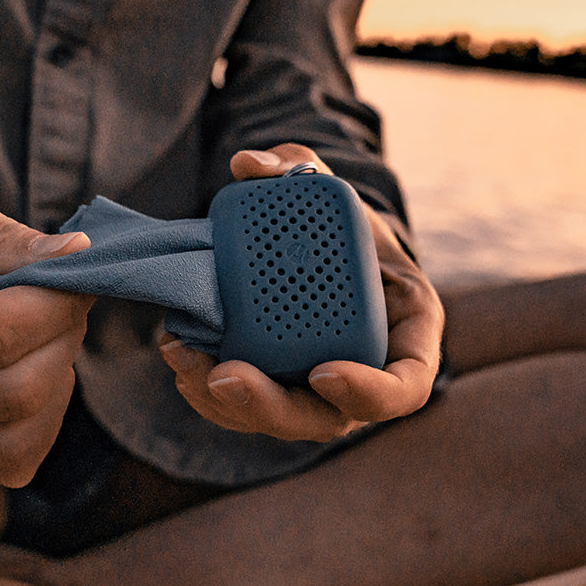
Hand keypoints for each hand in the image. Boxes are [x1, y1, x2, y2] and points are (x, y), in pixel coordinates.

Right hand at [0, 169, 92, 485]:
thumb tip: (77, 256)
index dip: (53, 303)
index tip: (73, 265)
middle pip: (15, 391)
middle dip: (63, 334)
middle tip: (64, 291)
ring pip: (21, 436)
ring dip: (58, 375)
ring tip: (46, 324)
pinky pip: (12, 459)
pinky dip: (44, 414)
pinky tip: (31, 363)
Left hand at [159, 144, 443, 441]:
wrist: (326, 252)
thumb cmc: (343, 225)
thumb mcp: (331, 190)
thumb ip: (297, 168)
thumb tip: (248, 165)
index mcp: (406, 335)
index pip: (405, 386)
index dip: (370, 392)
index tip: (323, 371)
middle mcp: (364, 376)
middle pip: (326, 418)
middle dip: (271, 406)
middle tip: (226, 376)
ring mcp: (319, 392)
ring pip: (278, 420)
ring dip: (227, 403)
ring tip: (182, 356)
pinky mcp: (280, 389)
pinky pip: (246, 410)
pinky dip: (209, 394)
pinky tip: (180, 357)